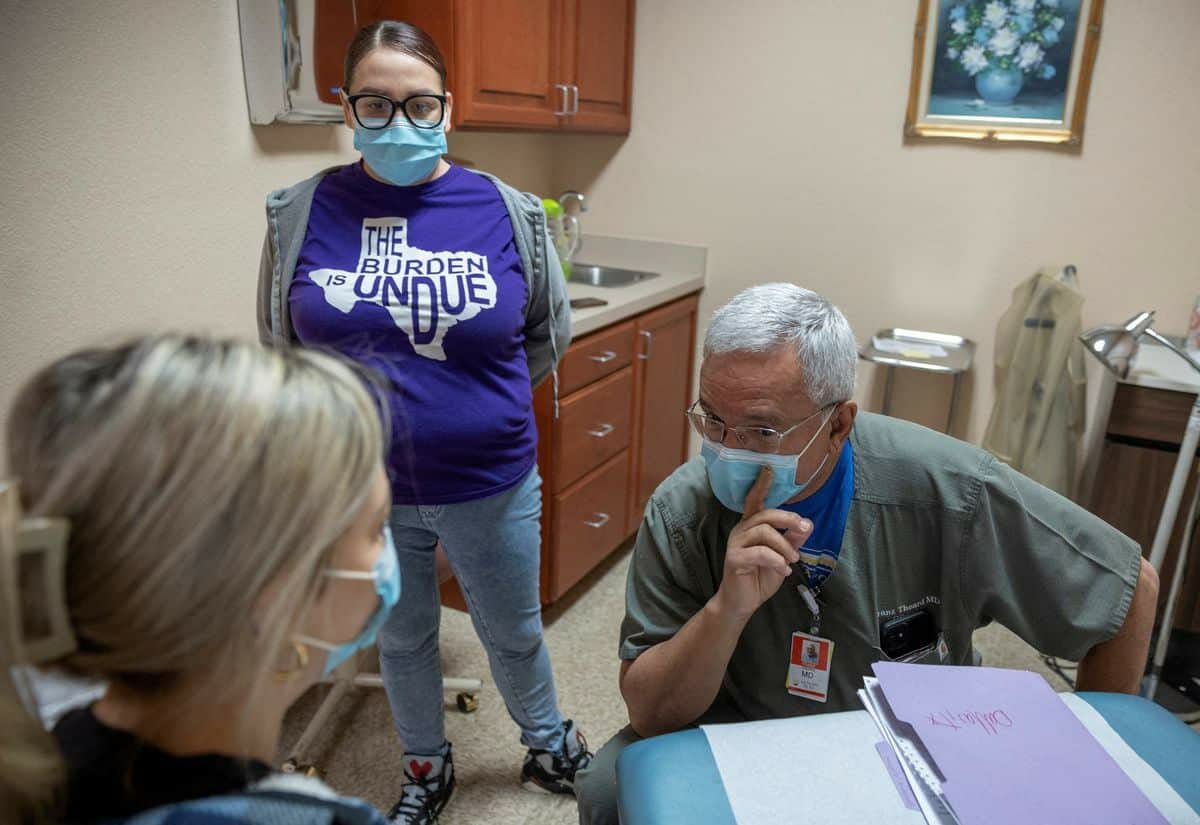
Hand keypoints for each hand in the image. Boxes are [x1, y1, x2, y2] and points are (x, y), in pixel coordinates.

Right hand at [713, 466, 811, 620]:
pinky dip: (777, 561)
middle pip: (764, 515)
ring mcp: (736, 544)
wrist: (742, 603)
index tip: (769, 468)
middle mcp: (741, 530)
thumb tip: (808, 524)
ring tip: (793, 560)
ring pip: (764, 532)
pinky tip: (784, 570)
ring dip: (784, 546)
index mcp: (752, 526)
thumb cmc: (761, 577)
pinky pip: (760, 553)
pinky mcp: (735, 559)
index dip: (761, 485)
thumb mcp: (783, 557)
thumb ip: (793, 540)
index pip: (755, 500)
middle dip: (788, 519)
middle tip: (804, 530)